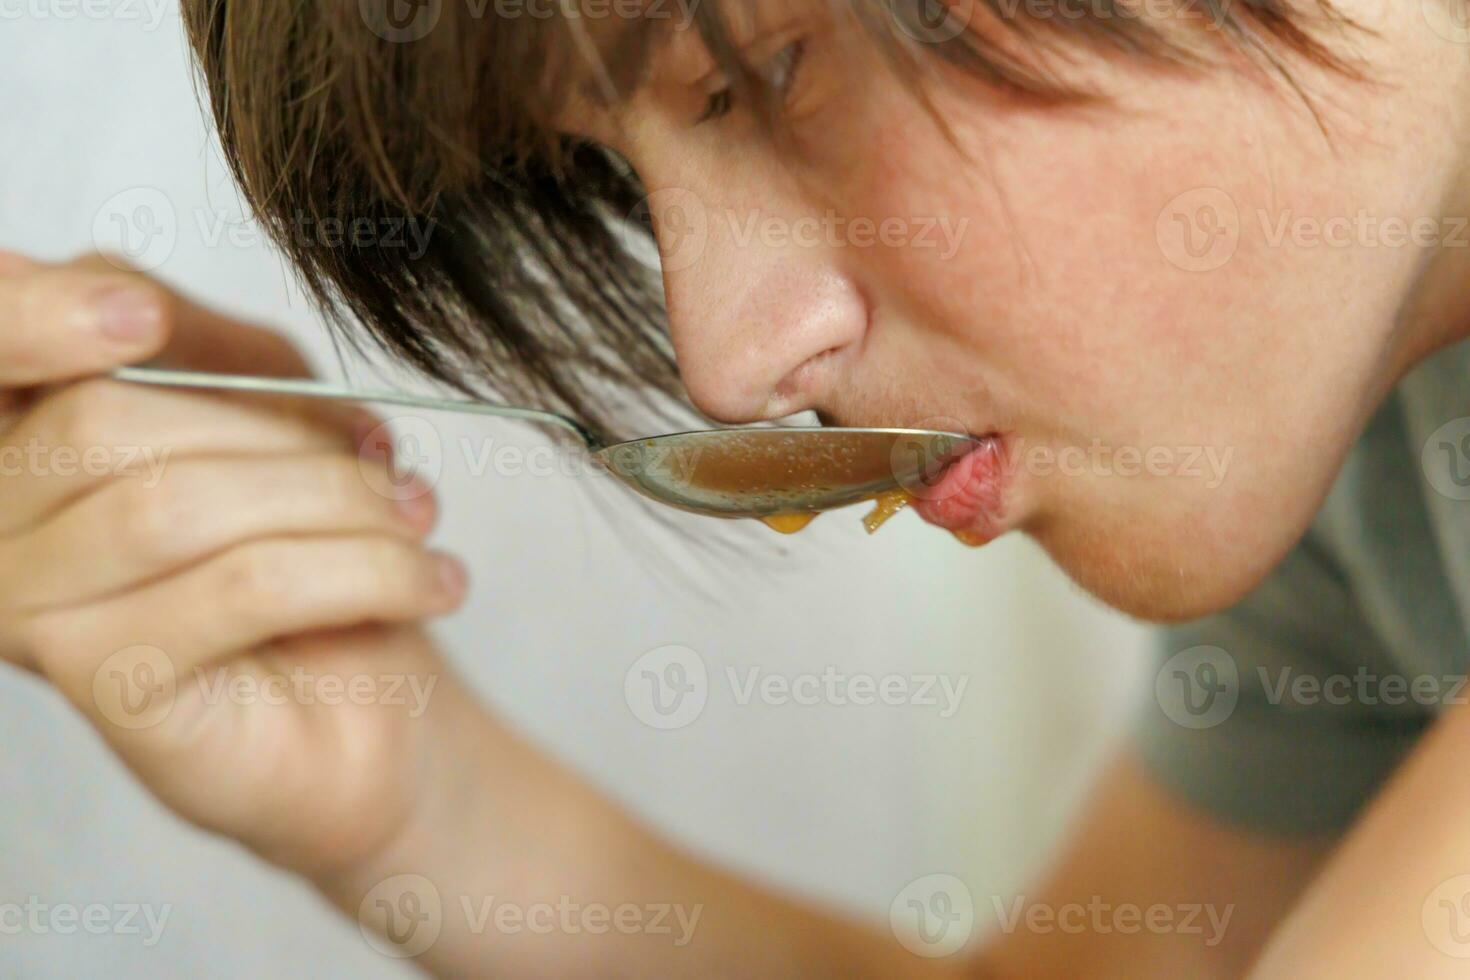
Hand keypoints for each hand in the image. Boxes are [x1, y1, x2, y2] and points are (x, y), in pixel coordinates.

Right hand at [0, 251, 469, 874]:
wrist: (367, 706)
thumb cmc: (315, 558)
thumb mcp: (282, 422)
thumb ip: (224, 358)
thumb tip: (156, 314)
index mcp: (27, 436)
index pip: (1, 338)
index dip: (41, 313)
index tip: (142, 316)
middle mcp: (1, 524)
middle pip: (103, 421)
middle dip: (280, 432)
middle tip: (389, 469)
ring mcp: (37, 611)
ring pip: (173, 505)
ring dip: (335, 502)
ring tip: (418, 520)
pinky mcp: (110, 681)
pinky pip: (240, 589)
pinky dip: (364, 570)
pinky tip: (431, 580)